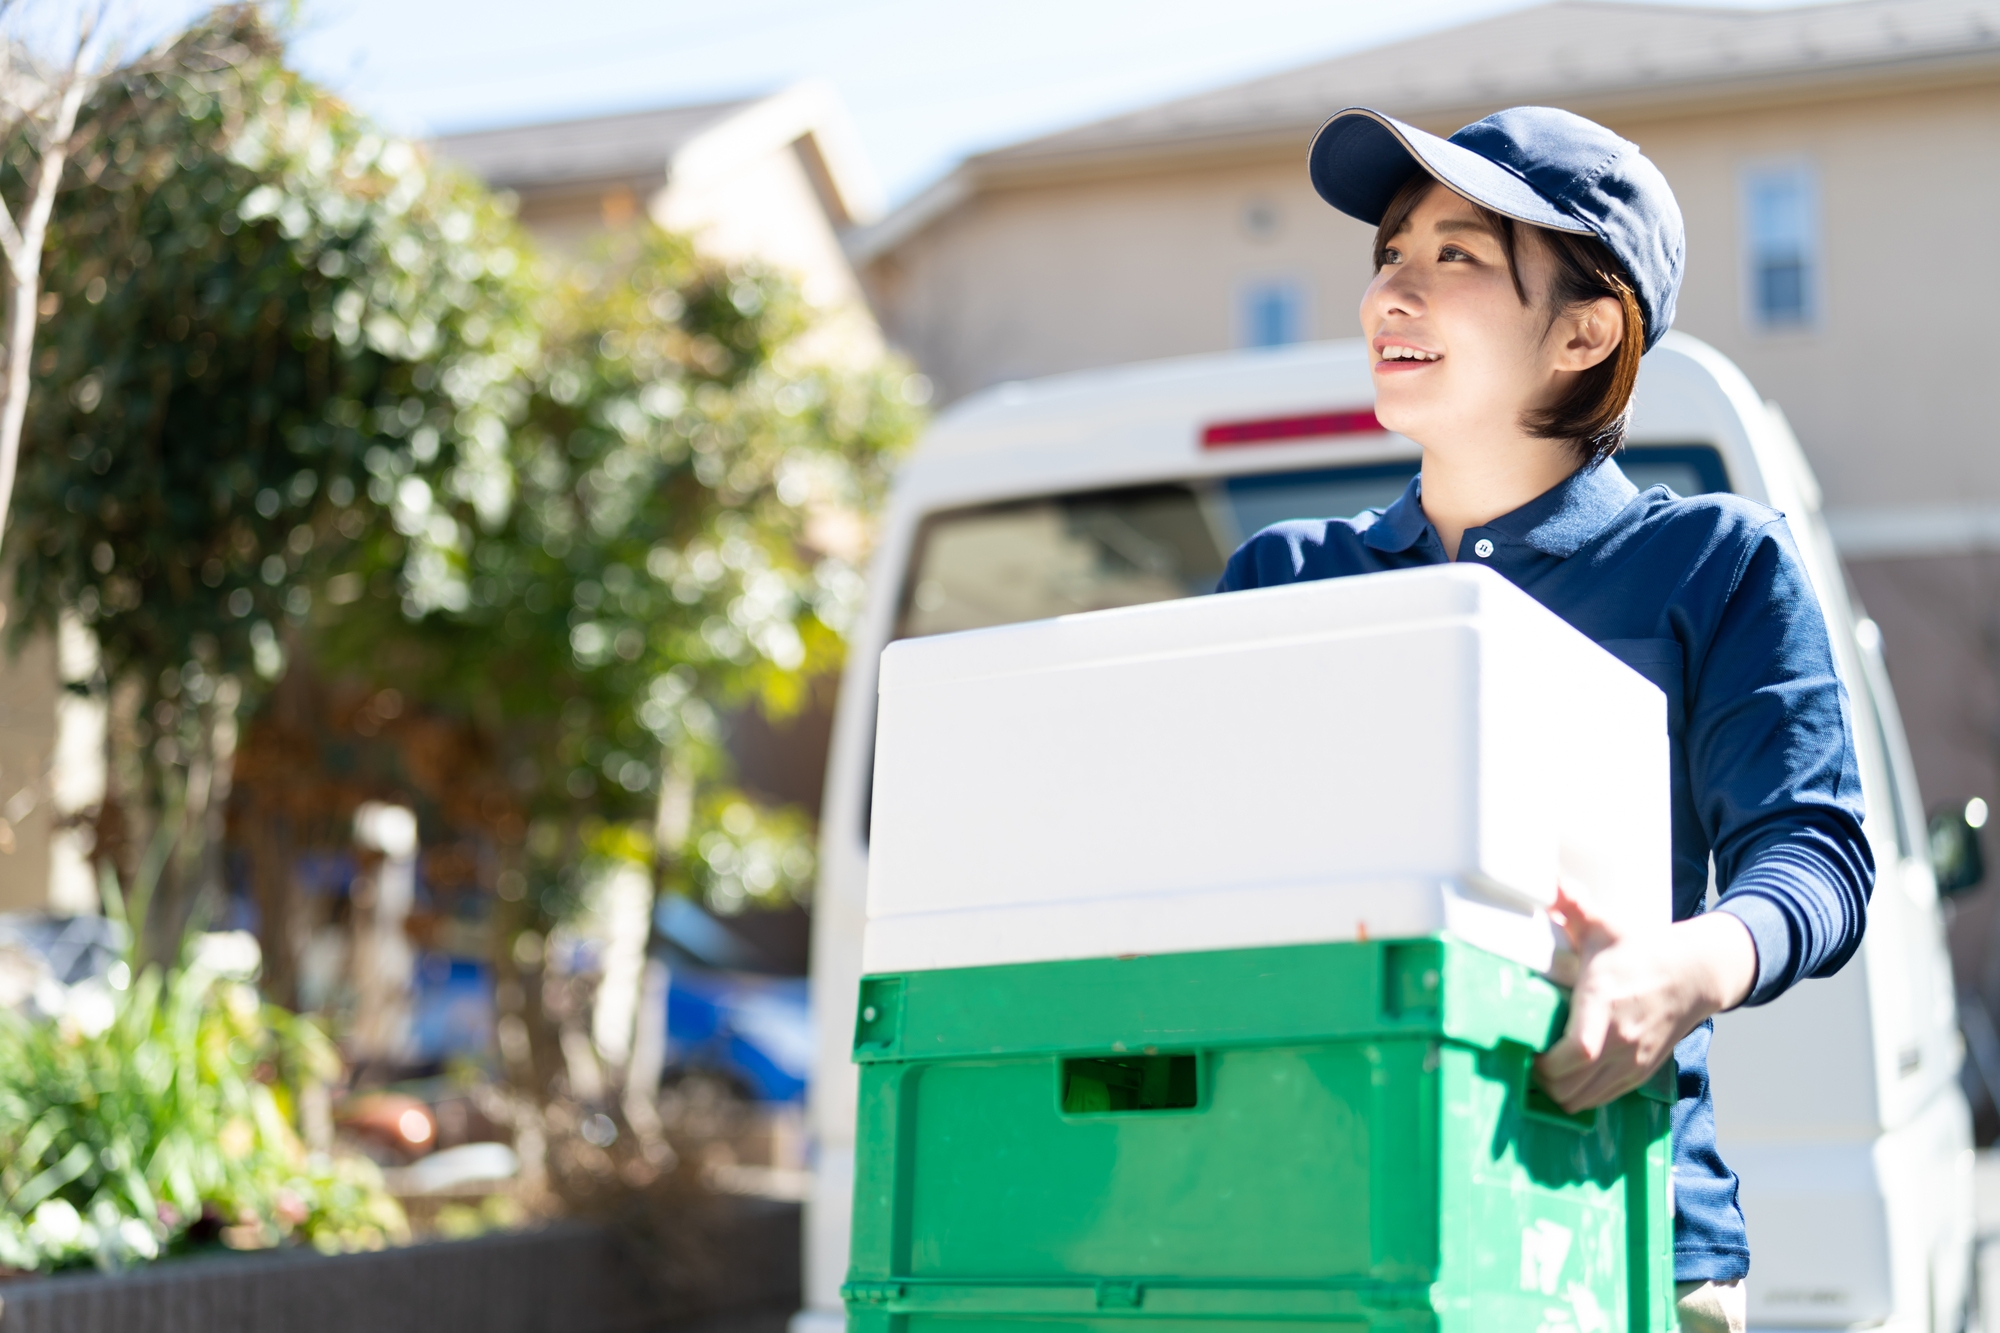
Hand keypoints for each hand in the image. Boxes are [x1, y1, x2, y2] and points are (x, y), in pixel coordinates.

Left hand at [1532, 884, 1756, 1112]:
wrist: (1695, 975)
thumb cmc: (1643, 951)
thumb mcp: (1605, 927)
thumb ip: (1573, 906)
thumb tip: (1550, 881)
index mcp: (1605, 1002)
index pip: (1579, 1051)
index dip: (1547, 1064)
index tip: (1527, 1052)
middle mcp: (1620, 1038)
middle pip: (1573, 1085)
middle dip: (1541, 1081)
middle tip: (1522, 1061)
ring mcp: (1633, 1060)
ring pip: (1585, 1099)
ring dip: (1557, 1093)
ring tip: (1540, 1072)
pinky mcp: (1640, 1073)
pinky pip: (1602, 1099)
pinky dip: (1579, 1096)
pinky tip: (1565, 1078)